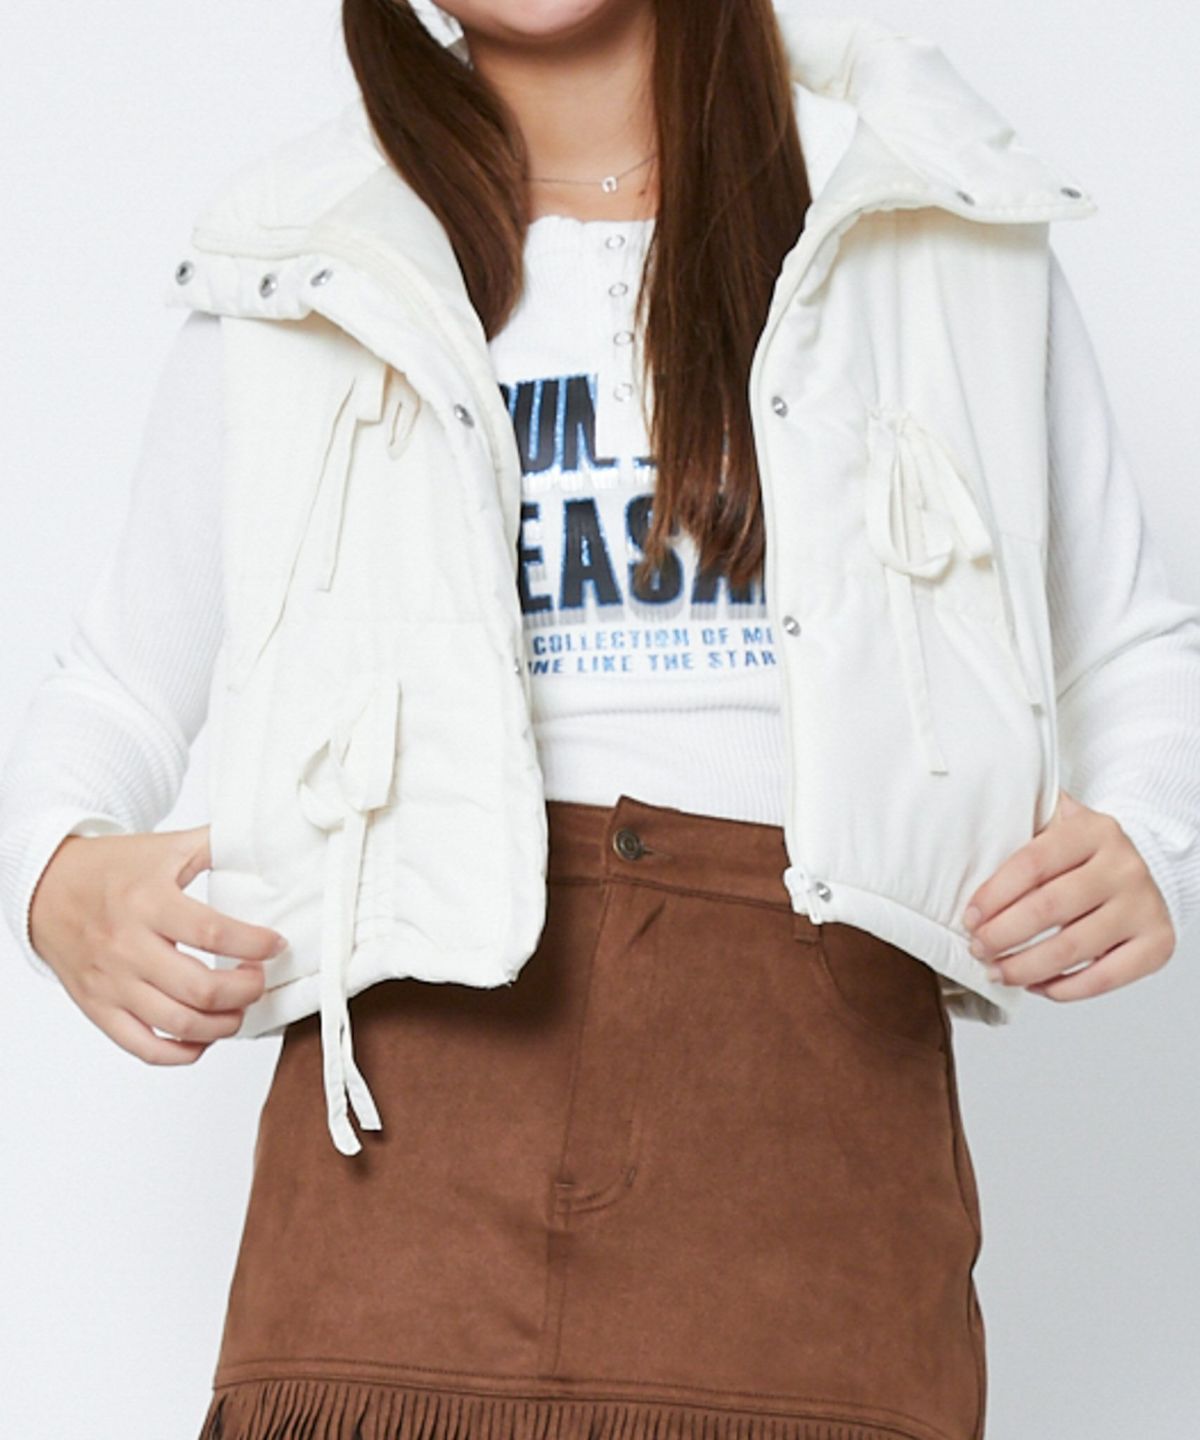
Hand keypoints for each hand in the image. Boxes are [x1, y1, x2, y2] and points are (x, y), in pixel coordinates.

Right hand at [28, 824, 285, 1062]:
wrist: (46, 889)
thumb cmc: (112, 869)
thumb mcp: (166, 847)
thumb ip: (216, 843)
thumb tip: (263, 840)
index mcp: (148, 902)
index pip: (213, 932)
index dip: (255, 944)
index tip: (276, 944)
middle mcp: (128, 946)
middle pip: (200, 988)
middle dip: (246, 990)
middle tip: (259, 979)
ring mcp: (111, 983)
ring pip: (178, 1024)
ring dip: (223, 1024)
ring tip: (239, 1007)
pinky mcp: (99, 1008)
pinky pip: (144, 1047)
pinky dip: (182, 1052)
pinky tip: (204, 1036)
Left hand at [961, 788, 1175, 1001]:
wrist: (1142, 868)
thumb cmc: (1080, 853)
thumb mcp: (1054, 824)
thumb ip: (1019, 826)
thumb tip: (963, 845)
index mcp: (1093, 830)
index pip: (1033, 864)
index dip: (994, 895)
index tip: (969, 918)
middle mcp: (1124, 866)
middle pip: (1050, 908)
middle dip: (1003, 935)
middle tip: (977, 949)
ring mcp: (1144, 905)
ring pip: (1073, 947)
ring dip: (1025, 966)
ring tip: (996, 972)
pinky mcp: (1157, 943)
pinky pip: (1104, 977)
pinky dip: (1063, 988)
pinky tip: (1035, 985)